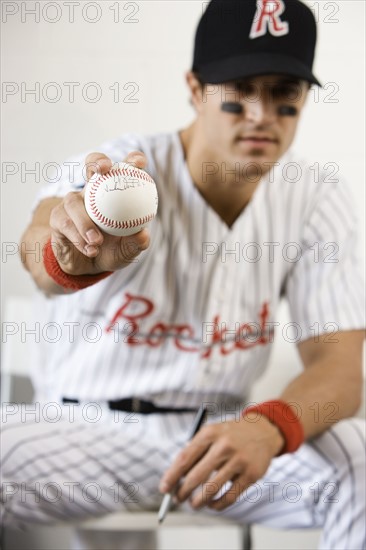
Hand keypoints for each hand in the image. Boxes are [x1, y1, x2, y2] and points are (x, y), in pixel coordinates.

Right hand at [49, 151, 149, 274]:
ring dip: (85, 222)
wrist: (87, 268)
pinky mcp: (58, 218)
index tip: (139, 163)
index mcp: (115, 194)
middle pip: (92, 165)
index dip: (132, 160)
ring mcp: (74, 203)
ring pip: (74, 202)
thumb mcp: (127, 250)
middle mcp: (93, 192)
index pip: (125, 170)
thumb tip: (143, 234)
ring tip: (96, 240)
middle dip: (97, 161)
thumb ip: (136, 243)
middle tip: (104, 170)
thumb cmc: (111, 252)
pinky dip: (78, 238)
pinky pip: (66, 223)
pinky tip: (90, 249)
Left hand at [159, 414, 283, 510]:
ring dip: (198, 501)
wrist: (262, 431)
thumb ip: (195, 452)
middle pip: (195, 476)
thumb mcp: (212, 433)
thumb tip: (175, 479)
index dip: (171, 476)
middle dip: (182, 492)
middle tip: (177, 499)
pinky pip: (229, 497)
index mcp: (210, 433)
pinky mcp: (251, 474)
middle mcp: (224, 445)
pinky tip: (212, 504)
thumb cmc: (230, 435)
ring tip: (194, 504)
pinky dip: (217, 505)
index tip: (163, 489)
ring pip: (211, 490)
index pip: (184, 458)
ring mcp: (239, 460)